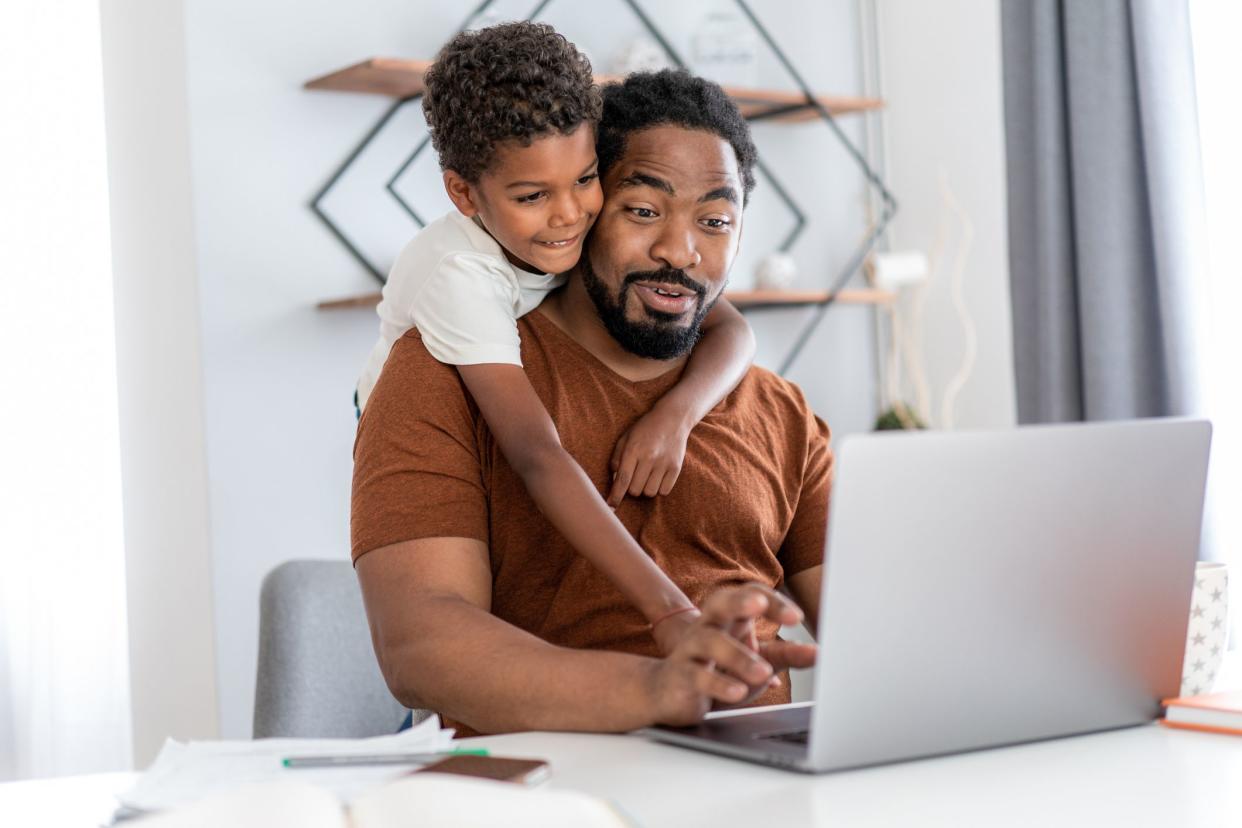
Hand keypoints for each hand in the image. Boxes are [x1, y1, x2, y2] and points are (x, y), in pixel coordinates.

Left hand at [608, 409, 690, 506]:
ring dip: (645, 489)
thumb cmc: (645, 429)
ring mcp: (664, 463)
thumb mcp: (625, 438)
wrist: (673, 418)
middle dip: (631, 489)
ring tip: (646, 476)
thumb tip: (614, 481)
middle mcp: (649, 457)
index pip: (622, 479)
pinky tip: (657, 477)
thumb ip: (616, 459)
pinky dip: (659, 488)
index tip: (611, 507)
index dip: (615, 496)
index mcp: (633, 449)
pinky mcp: (676, 467)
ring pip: (649, 493)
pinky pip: (664, 491)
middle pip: (635, 490)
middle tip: (633, 478)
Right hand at [644, 584, 816, 726]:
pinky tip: (738, 691)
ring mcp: (691, 650)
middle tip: (758, 605)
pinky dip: (719, 684)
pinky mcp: (681, 676)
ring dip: (737, 656)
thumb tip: (818, 653)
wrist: (668, 692)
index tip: (796, 618)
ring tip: (762, 673)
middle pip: (720, 603)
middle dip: (739, 601)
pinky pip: (698, 676)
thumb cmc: (717, 672)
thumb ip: (786, 655)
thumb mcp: (757, 662)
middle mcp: (708, 626)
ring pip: (710, 641)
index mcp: (729, 618)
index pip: (750, 595)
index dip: (773, 602)